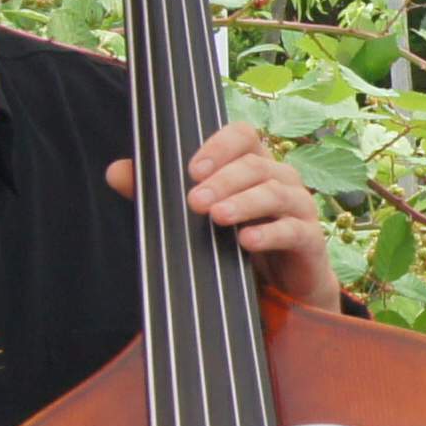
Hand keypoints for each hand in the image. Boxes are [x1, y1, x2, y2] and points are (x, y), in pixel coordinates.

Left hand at [109, 125, 338, 312]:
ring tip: (217, 217)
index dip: (219, 145)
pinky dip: (269, 233)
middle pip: (256, 165)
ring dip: (244, 202)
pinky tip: (246, 242)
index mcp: (254, 164)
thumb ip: (159, 195)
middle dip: (223, 180)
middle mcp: (280, 179)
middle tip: (194, 201)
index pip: (243, 135)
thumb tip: (115, 171)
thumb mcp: (196, 218)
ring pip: (276, 192)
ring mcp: (299, 208)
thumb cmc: (236, 243)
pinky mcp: (310, 240)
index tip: (192, 169)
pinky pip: (293, 230)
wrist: (281, 290)